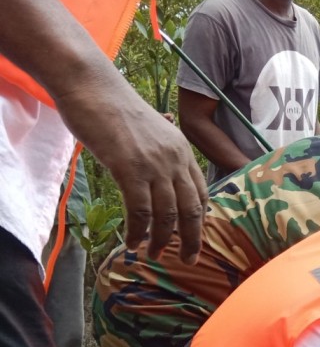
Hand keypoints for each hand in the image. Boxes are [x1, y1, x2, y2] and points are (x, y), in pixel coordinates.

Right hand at [55, 78, 206, 263]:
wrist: (91, 86)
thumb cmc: (114, 108)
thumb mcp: (151, 130)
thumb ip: (160, 152)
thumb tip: (160, 172)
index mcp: (183, 150)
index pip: (201, 193)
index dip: (200, 220)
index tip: (196, 237)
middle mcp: (175, 159)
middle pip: (192, 210)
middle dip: (192, 239)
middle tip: (188, 260)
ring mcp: (155, 165)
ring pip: (167, 214)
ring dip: (161, 240)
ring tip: (153, 254)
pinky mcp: (130, 169)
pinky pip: (140, 210)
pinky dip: (138, 231)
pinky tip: (133, 242)